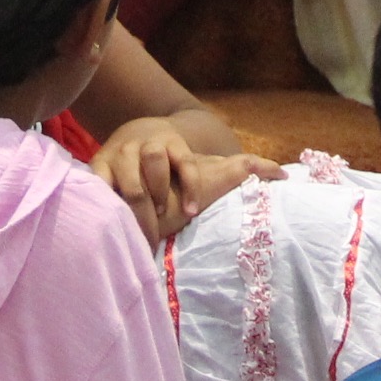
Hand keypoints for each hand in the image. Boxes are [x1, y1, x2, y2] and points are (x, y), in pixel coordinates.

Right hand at [93, 114, 281, 245]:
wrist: (141, 159)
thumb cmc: (183, 174)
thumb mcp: (214, 169)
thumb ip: (248, 167)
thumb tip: (284, 174)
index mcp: (174, 145)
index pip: (186, 162)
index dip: (191, 187)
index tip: (193, 213)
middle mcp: (145, 146)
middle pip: (154, 166)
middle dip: (160, 198)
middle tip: (167, 221)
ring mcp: (118, 157)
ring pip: (129, 188)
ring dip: (140, 215)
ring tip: (147, 235)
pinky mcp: (96, 172)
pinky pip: (99, 189)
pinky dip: (109, 209)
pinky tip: (118, 228)